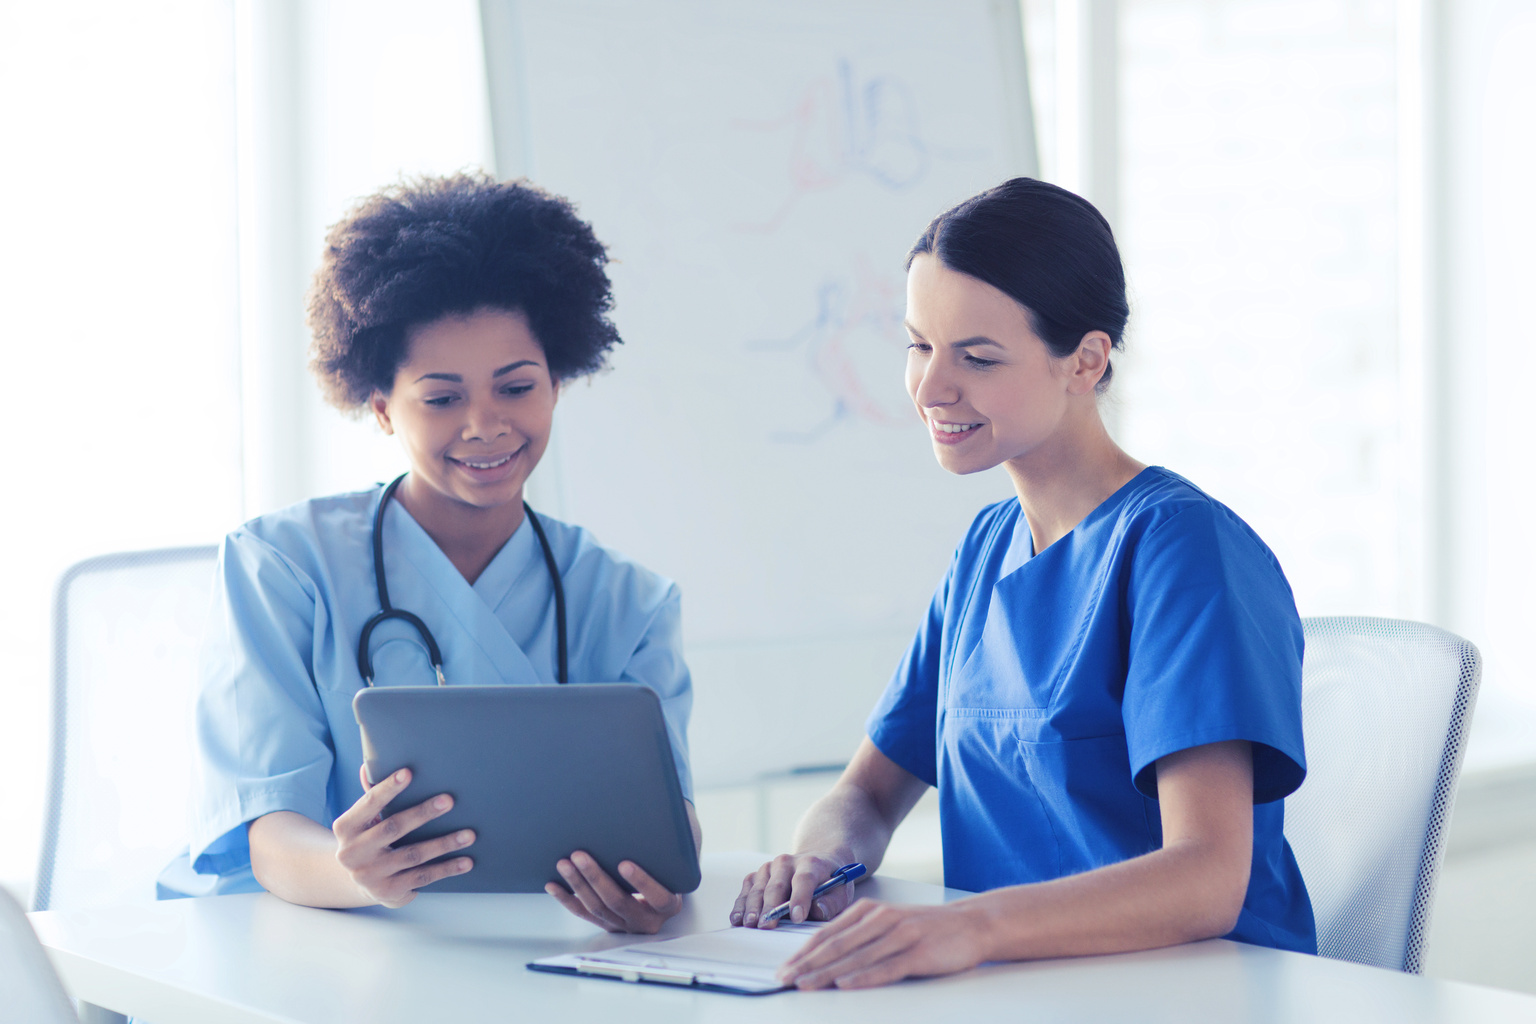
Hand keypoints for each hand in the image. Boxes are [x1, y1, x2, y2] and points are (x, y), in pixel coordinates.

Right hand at [332, 765, 474, 907]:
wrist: (359, 883)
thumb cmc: (368, 839)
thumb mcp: (362, 821)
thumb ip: (370, 798)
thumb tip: (367, 768)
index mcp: (345, 828)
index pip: (368, 803)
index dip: (387, 789)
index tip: (408, 773)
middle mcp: (353, 853)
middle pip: (393, 828)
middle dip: (423, 813)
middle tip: (449, 800)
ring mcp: (370, 875)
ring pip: (413, 855)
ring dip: (444, 843)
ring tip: (469, 834)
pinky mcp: (388, 891)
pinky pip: (422, 877)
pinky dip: (446, 868)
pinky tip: (466, 861)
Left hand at [546, 851, 683, 933]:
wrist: (661, 897)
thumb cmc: (666, 873)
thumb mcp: (673, 866)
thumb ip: (663, 852)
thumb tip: (647, 820)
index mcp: (668, 905)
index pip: (657, 896)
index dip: (641, 881)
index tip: (624, 864)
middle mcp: (646, 920)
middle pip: (618, 901)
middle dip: (596, 877)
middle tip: (580, 856)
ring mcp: (624, 925)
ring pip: (597, 907)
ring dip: (578, 884)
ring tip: (564, 864)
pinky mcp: (607, 925)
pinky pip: (583, 913)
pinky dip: (567, 899)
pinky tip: (554, 885)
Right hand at [730, 853, 855, 927]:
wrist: (816, 862)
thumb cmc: (830, 883)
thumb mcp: (840, 891)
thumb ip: (832, 902)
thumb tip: (818, 911)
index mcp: (811, 864)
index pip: (804, 880)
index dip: (800, 898)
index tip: (797, 918)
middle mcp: (787, 862)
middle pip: (777, 885)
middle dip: (771, 907)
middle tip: (766, 926)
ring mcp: (769, 868)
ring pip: (758, 888)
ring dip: (752, 907)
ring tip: (749, 924)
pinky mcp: (757, 875)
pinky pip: (747, 889)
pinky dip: (741, 905)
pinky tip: (737, 919)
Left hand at [777, 900, 990, 989]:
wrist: (970, 924)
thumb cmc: (924, 928)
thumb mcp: (888, 922)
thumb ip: (859, 934)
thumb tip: (824, 956)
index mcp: (870, 912)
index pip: (828, 934)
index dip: (802, 952)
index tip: (783, 969)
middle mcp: (881, 920)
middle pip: (836, 945)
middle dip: (807, 964)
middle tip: (785, 980)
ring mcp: (900, 935)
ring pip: (856, 956)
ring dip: (827, 973)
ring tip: (805, 985)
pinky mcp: (918, 953)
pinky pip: (886, 967)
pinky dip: (863, 976)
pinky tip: (846, 984)